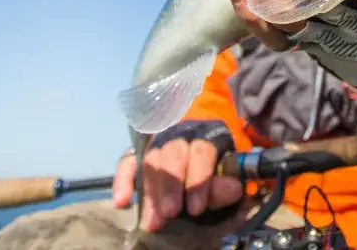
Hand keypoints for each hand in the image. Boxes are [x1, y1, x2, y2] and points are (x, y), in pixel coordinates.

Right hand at [111, 122, 243, 231]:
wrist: (200, 161)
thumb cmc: (214, 172)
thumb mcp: (225, 179)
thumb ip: (225, 186)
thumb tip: (233, 189)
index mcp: (207, 137)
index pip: (201, 151)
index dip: (198, 180)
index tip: (195, 208)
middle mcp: (181, 135)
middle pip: (173, 153)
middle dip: (171, 185)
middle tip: (170, 213)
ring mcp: (157, 143)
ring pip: (151, 160)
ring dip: (151, 192)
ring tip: (153, 221)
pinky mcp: (137, 154)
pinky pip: (126, 162)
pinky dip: (123, 181)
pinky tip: (122, 201)